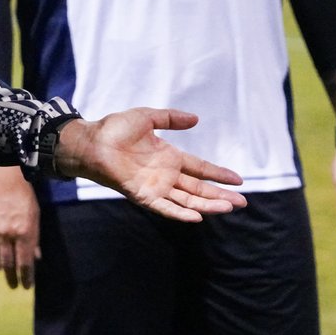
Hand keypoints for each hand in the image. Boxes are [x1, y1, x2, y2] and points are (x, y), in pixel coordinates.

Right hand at [0, 165, 38, 288]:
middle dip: (14, 278)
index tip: (27, 286)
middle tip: (16, 286)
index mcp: (24, 232)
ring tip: (7, 280)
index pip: (25, 263)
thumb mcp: (35, 215)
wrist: (0, 176)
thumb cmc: (23, 194)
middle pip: (10, 265)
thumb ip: (35, 238)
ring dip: (3, 272)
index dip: (27, 277)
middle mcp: (8, 235)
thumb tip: (36, 257)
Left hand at [52, 109, 246, 222]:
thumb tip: (196, 119)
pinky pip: (165, 207)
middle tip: (243, 203)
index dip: (219, 174)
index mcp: (170, 157)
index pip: (201, 169)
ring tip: (228, 208)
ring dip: (208, 206)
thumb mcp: (148, 117)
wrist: (93, 141)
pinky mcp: (143, 195)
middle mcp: (166, 175)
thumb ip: (171, 118)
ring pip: (188, 200)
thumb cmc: (115, 128)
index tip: (239, 180)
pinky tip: (197, 217)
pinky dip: (180, 213)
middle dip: (221, 196)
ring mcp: (156, 187)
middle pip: (199, 189)